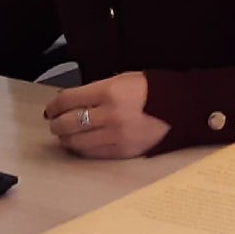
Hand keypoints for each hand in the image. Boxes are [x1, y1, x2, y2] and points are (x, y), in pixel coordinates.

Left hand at [44, 73, 169, 158]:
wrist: (183, 109)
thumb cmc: (155, 91)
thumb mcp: (124, 79)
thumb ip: (98, 89)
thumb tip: (72, 101)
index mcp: (109, 92)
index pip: (67, 100)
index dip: (54, 105)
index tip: (51, 108)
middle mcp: (110, 115)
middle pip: (67, 123)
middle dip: (56, 123)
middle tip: (56, 121)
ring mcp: (116, 136)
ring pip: (76, 142)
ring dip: (66, 138)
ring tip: (66, 133)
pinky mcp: (123, 152)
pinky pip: (92, 153)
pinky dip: (81, 149)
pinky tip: (81, 143)